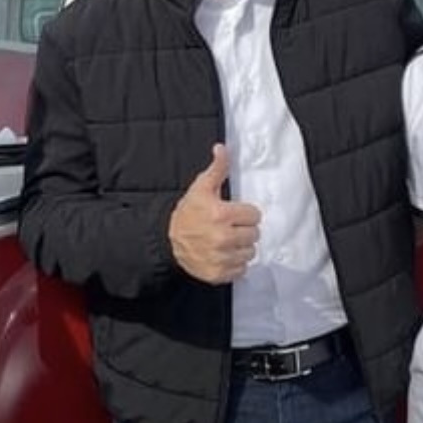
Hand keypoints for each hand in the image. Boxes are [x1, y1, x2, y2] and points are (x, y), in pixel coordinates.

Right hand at [169, 144, 260, 283]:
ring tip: (226, 242)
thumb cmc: (188, 213)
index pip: (255, 216)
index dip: (245, 213)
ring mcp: (221, 258)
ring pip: (250, 253)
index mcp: (221, 215)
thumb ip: (217, 169)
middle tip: (229, 228)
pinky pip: (241, 270)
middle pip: (254, 235)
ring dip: (241, 248)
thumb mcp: (201, 188)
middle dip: (244, 230)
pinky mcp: (218, 274)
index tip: (233, 214)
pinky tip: (223, 255)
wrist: (167, 240)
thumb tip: (222, 148)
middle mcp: (222, 238)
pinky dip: (235, 264)